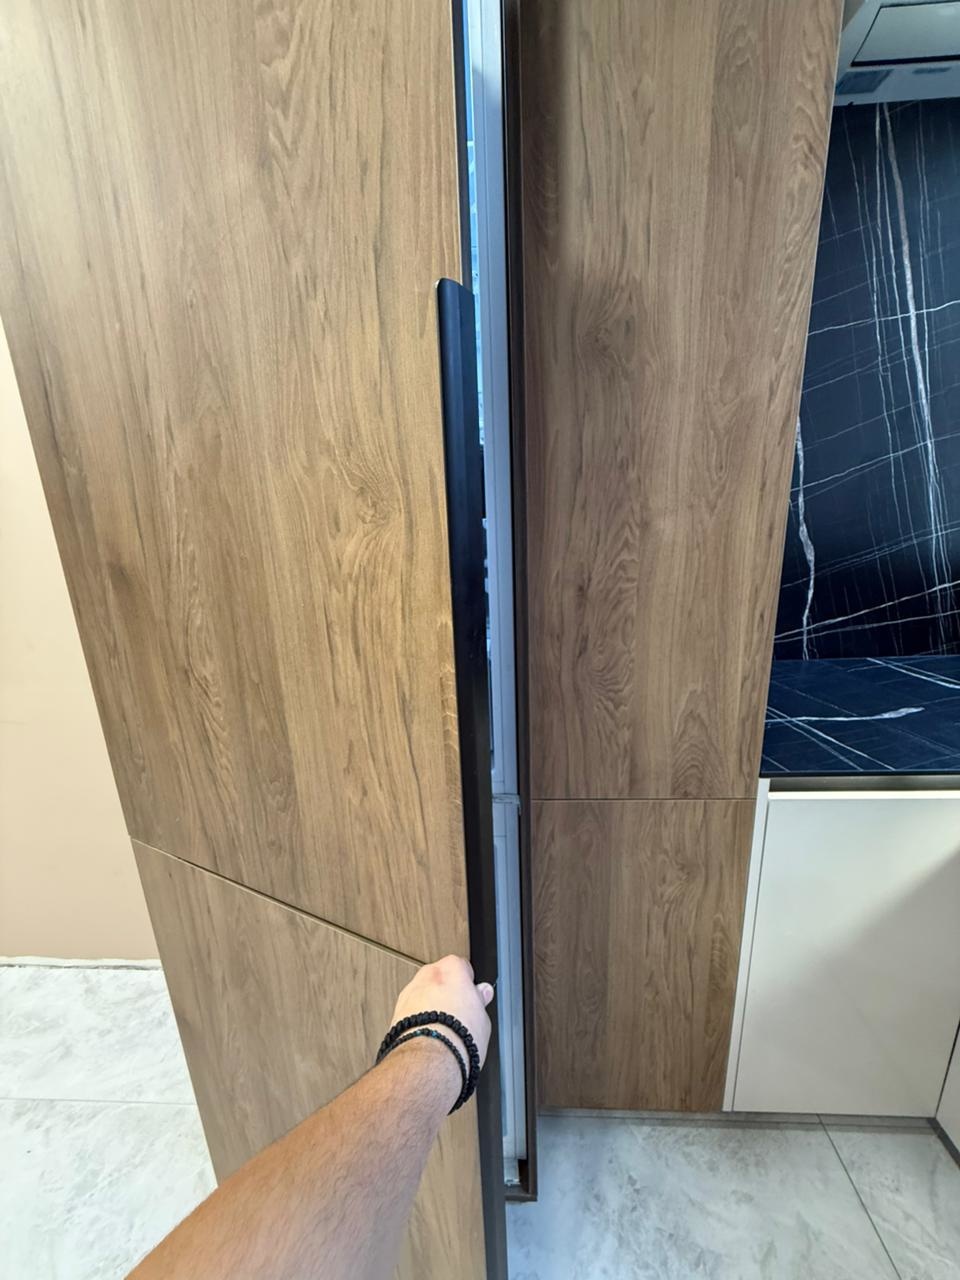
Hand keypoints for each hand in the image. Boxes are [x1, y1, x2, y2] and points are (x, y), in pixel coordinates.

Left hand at [390, 955, 494, 1069]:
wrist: (429, 1058)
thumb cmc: (457, 1036)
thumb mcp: (483, 1018)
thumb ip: (479, 1000)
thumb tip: (481, 995)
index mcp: (452, 968)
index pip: (462, 968)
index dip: (468, 986)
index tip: (472, 999)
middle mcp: (427, 976)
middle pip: (439, 979)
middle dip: (445, 994)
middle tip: (457, 1016)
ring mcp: (409, 993)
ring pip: (421, 996)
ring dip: (428, 1008)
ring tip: (442, 1032)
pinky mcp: (396, 1012)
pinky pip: (409, 1013)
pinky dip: (416, 1022)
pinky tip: (427, 1038)